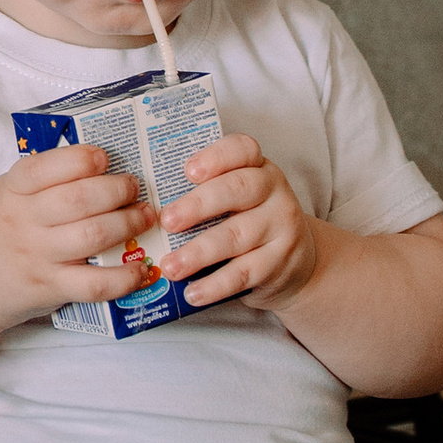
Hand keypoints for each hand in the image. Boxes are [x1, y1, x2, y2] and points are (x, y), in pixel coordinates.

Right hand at [0, 146, 155, 334]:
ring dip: (129, 223)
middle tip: (133, 188)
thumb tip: (96, 162)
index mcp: (11, 190)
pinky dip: (124, 277)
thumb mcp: (3, 193)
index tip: (104, 158)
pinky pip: (95, 284)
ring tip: (145, 216)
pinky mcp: (51, 288)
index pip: (46, 167)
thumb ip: (40, 178)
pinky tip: (140, 268)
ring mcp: (37, 257)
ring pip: (93, 235)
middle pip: (80, 199)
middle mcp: (23, 221)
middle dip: (118, 190)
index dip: (82, 159)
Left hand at [152, 135, 321, 309]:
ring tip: (170, 266)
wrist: (297, 262)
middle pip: (238, 190)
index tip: (188, 171)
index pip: (243, 149)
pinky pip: (244, 274)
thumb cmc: (250, 222)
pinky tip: (192, 293)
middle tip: (166, 220)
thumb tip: (145, 206)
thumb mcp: (237, 199)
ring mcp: (281, 227)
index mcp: (258, 168)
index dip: (216, 157)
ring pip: (237, 236)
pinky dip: (215, 285)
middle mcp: (274, 192)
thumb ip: (204, 194)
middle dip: (198, 205)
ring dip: (198, 252)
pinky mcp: (278, 263)